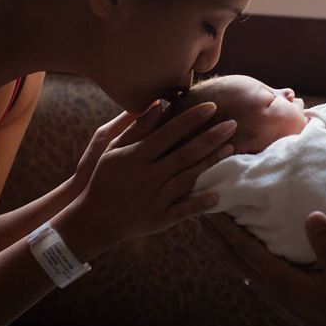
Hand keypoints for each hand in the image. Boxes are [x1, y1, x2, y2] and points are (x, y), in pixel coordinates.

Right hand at [54, 101, 235, 259]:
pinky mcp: (159, 219)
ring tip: (231, 148)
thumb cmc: (104, 179)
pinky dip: (200, 204)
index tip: (211, 106)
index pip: (169, 133)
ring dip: (210, 163)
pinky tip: (218, 194)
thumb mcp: (113, 151)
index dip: (191, 119)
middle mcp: (147, 177)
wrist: (93, 220)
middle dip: (210, 137)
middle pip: (184, 154)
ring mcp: (155, 199)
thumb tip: (157, 105)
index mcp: (136, 157)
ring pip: (188, 178)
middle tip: (232, 123)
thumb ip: (137, 129)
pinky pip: (183, 211)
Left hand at [202, 212, 325, 325]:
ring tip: (213, 224)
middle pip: (233, 256)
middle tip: (198, 209)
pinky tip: (241, 248)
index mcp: (279, 279)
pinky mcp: (279, 296)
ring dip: (223, 243)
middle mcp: (269, 287)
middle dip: (215, 233)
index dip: (225, 227)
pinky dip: (238, 254)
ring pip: (238, 265)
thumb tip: (312, 215)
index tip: (208, 207)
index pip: (244, 248)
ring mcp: (272, 294)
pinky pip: (249, 270)